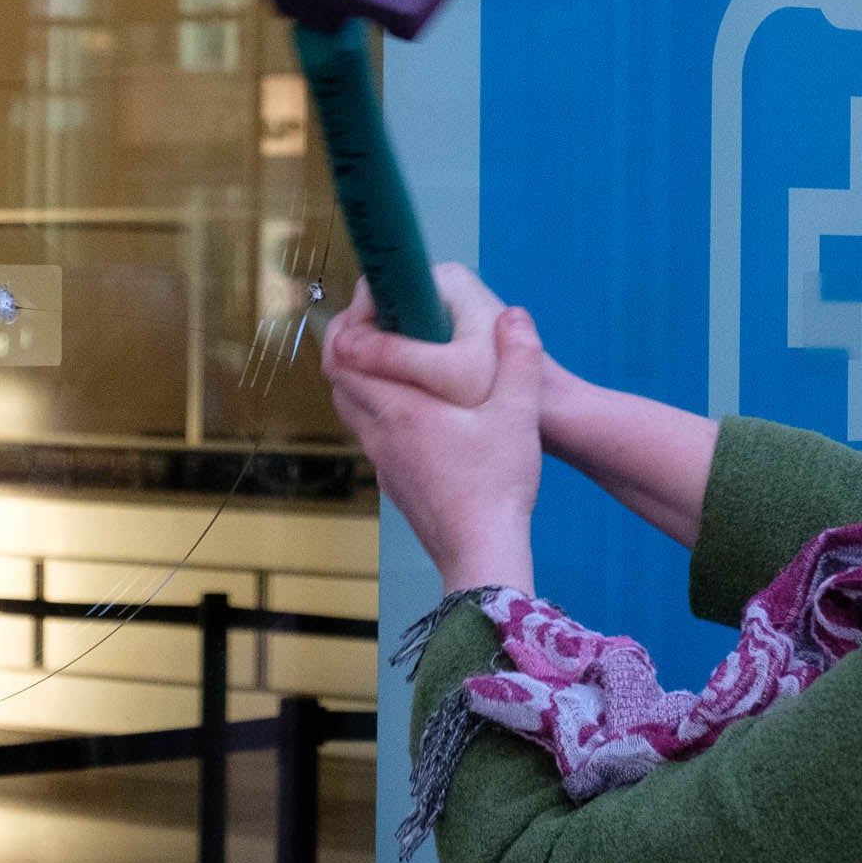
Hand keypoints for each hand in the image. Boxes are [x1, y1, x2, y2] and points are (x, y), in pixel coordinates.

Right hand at [323, 261, 508, 406]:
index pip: (378, 286)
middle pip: (377, 311)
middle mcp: (439, 289)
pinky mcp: (439, 338)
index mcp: (445, 280)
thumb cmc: (506, 387)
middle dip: (362, 347)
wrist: (546, 409)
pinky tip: (392, 398)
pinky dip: (391, 372)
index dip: (357, 322)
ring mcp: (438, 314)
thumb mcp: (448, 374)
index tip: (349, 356)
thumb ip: (396, 358)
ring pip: (384, 334)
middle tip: (353, 381)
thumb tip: (339, 347)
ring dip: (373, 363)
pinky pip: (399, 350)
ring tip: (370, 394)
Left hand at [328, 303, 544, 591]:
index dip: (348, 328)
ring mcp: (383, 463)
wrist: (481, 554)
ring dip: (365, 384)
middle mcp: (381, 434)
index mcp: (400, 408)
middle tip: (386, 330)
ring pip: (353, 412)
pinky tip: (417, 416)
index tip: (374, 308)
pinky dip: (380, 415)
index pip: (344, 358)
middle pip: (341, 382)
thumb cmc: (496, 484)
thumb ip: (520, 359)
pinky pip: (373, 439)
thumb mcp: (518, 414)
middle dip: (353, 350)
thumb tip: (515, 315)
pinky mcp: (395, 485)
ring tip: (400, 367)